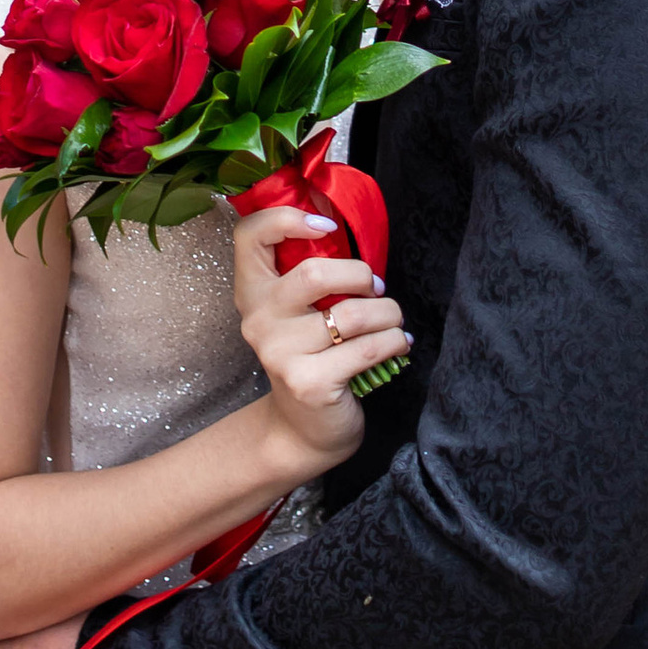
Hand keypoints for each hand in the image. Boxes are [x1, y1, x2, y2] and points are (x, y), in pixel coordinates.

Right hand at [231, 202, 409, 476]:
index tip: (327, 228)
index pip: (249, 235)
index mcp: (252, 292)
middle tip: (376, 289)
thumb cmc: (312, 357)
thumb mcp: (298, 313)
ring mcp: (280, 354)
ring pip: (352, 314)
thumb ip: (309, 275)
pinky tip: (398, 344)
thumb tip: (348, 230)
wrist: (304, 430)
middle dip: (361, 276)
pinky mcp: (309, 383)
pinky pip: (368, 348)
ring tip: (393, 321)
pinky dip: (394, 341)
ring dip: (388, 313)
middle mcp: (258, 320)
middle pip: (313, 274)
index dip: (287, 219)